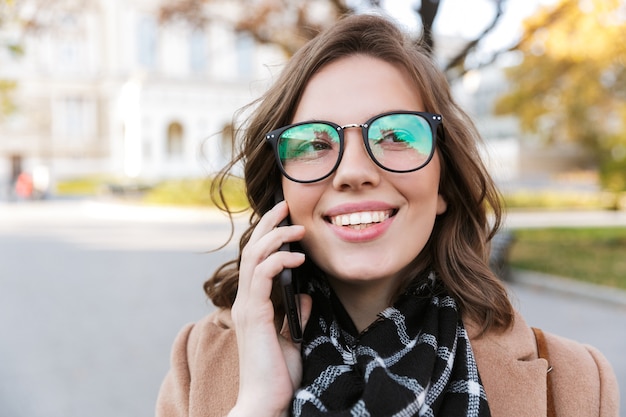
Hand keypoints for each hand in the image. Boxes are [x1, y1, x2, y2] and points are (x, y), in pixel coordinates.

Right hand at [230, 200, 311, 416]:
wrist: (266, 401)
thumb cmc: (278, 375)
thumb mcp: (293, 339)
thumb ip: (295, 316)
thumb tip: (305, 297)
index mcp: (254, 305)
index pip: (256, 260)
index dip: (267, 237)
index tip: (284, 221)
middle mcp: (246, 301)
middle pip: (252, 250)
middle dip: (268, 225)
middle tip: (284, 206)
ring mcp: (248, 307)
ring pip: (254, 257)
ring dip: (275, 237)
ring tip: (296, 227)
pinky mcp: (256, 315)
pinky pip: (263, 276)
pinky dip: (278, 260)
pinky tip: (298, 258)